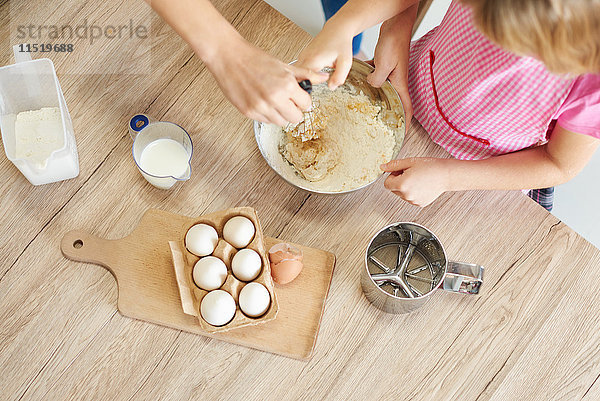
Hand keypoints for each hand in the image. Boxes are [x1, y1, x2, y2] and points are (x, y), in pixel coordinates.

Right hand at [205, 38, 327, 125]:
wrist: (229, 57)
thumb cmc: (254, 59)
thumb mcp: (284, 65)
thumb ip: (305, 74)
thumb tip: (323, 78)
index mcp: (286, 85)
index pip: (306, 105)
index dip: (303, 101)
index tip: (298, 98)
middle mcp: (274, 98)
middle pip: (295, 118)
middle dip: (294, 111)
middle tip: (287, 101)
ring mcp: (260, 107)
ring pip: (280, 122)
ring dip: (280, 114)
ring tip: (273, 100)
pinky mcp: (249, 112)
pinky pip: (265, 121)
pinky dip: (266, 114)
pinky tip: (262, 101)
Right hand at [297, 21, 353, 89]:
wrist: (337, 29)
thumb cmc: (341, 43)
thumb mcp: (345, 62)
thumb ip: (339, 77)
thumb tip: (331, 87)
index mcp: (314, 60)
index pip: (304, 80)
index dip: (307, 89)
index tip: (314, 91)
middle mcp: (305, 57)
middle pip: (297, 77)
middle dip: (302, 86)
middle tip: (311, 89)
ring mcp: (302, 55)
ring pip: (295, 73)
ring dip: (301, 79)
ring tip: (311, 82)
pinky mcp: (302, 55)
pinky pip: (298, 68)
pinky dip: (302, 74)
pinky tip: (311, 75)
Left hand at [366, 8, 415, 127]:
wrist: (395, 24)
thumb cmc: (394, 42)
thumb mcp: (384, 63)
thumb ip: (377, 78)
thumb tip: (371, 85)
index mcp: (400, 83)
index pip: (407, 107)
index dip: (407, 122)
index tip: (403, 134)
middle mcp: (397, 80)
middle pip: (394, 101)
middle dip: (390, 114)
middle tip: (380, 125)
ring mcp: (390, 72)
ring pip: (382, 89)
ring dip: (376, 97)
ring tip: (365, 107)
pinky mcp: (384, 65)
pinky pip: (375, 76)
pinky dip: (368, 79)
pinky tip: (358, 80)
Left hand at [381, 158, 449, 206]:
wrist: (446, 175)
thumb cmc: (430, 166)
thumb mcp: (409, 162)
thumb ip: (393, 165)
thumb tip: (382, 167)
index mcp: (402, 185)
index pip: (386, 183)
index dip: (392, 176)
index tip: (400, 171)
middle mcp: (407, 195)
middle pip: (393, 189)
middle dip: (398, 181)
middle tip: (410, 173)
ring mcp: (413, 201)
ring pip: (402, 194)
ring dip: (405, 187)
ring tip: (417, 179)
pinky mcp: (419, 204)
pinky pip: (410, 198)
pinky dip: (413, 192)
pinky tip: (421, 185)